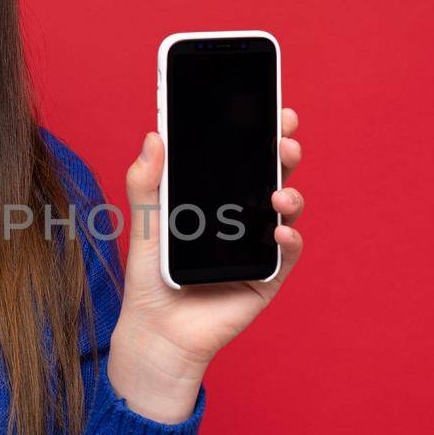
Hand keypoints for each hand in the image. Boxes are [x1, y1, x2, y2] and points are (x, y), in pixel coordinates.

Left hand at [106, 108, 304, 422]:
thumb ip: (145, 181)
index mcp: (218, 195)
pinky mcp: (267, 276)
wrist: (156, 331)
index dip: (261, 127)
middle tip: (284, 135)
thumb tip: (152, 134)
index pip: (244, 153)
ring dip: (290, 194)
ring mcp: (259, 244)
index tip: (273, 103)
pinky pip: (286, 253)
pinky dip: (288, 239)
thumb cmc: (151, 276)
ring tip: (278, 192)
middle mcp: (244, 215)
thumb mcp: (143, 223)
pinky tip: (278, 230)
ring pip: (287, 209)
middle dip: (283, 149)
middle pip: (272, 172)